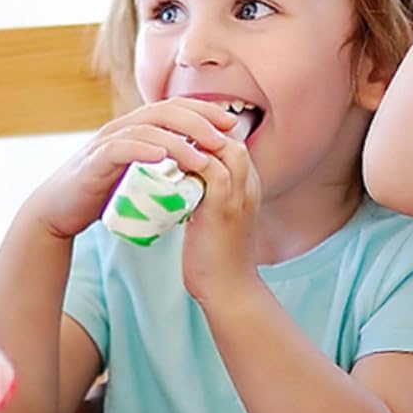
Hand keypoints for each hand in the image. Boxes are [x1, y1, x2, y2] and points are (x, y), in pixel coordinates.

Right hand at [29, 98, 238, 239]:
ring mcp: (107, 141)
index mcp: (139, 128)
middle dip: (199, 120)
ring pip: (147, 128)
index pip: (177, 108)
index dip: (206, 111)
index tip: (233, 123)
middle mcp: (124, 127)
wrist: (59, 211)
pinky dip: (142, 150)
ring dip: (178, 140)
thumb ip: (168, 169)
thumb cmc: (104, 193)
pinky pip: (120, 148)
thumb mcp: (142, 177)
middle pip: (166, 111)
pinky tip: (161, 158)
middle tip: (224, 136)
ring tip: (202, 155)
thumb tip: (207, 171)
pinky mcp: (93, 161)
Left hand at [181, 135, 260, 304]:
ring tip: (163, 135)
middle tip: (166, 122)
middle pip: (228, 134)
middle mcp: (249, 183)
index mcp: (248, 183)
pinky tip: (165, 158)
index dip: (204, 127)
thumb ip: (207, 196)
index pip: (230, 138)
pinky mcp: (224, 207)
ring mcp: (240, 193)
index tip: (176, 124)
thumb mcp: (216, 217)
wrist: (229, 290)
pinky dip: (188, 159)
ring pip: (223, 145)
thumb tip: (182, 183)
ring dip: (193, 137)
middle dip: (199, 123)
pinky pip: (209, 169)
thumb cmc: (217, 258)